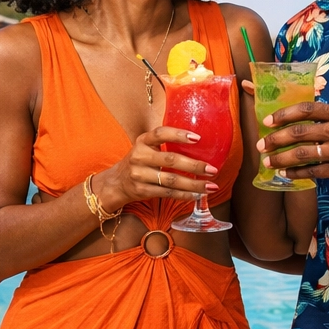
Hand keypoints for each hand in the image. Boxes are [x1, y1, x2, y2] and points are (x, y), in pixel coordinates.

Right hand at [97, 126, 217, 208]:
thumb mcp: (146, 147)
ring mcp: (140, 175)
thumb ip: (164, 144)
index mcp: (142, 141)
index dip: (178, 135)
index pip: (160, 134)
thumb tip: (198, 143)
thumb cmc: (140, 162)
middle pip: (171, 160)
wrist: (116, 183)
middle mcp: (139, 156)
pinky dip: (185, 195)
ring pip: (172, 180)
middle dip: (194, 165)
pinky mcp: (142, 191)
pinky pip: (168, 193)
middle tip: (212, 169)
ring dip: (194, 184)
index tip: (198, 138)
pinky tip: (198, 194)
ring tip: (211, 186)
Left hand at [257, 102, 328, 190]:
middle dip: (276, 139)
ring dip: (281, 159)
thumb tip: (299, 117)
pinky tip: (286, 174)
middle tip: (261, 144)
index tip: (267, 120)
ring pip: (302, 154)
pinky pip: (312, 171)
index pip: (306, 109)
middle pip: (299, 132)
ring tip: (268, 162)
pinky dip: (296, 173)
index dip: (284, 114)